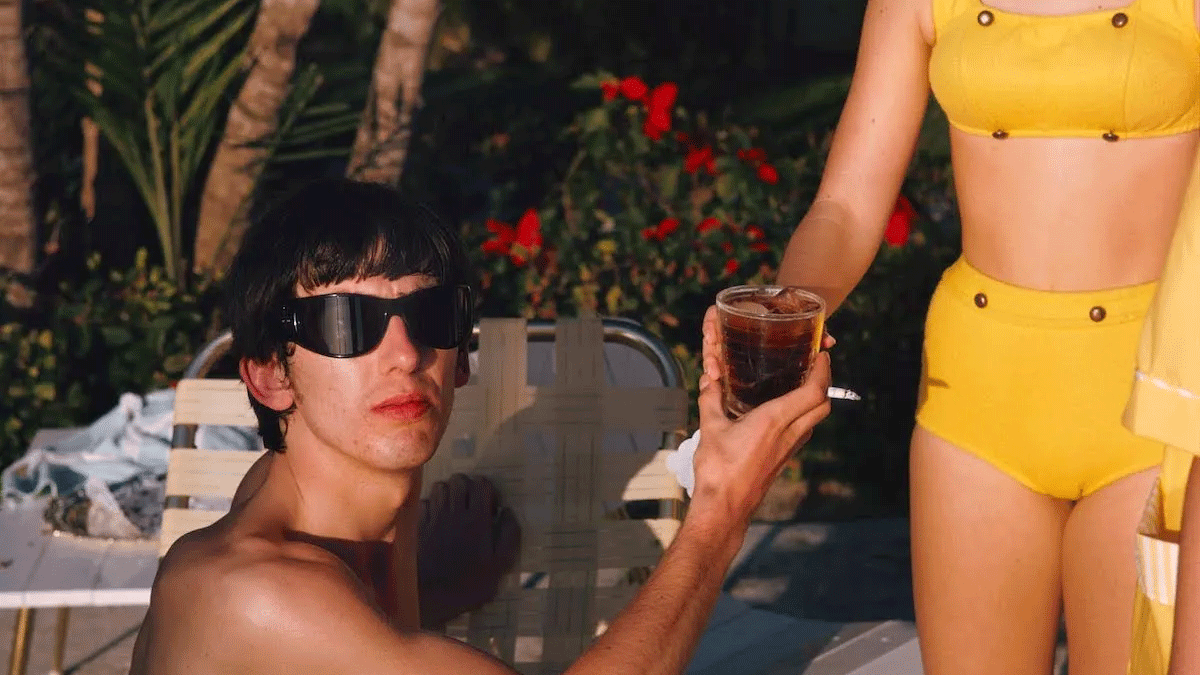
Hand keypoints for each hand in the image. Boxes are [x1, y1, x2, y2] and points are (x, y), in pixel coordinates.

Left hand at [417, 474, 520, 629]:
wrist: (430, 597)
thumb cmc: (469, 584)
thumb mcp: (500, 565)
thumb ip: (509, 535)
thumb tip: (508, 512)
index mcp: (477, 519)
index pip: (481, 484)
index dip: (489, 491)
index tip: (491, 508)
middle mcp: (454, 512)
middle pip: (459, 480)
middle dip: (468, 487)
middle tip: (473, 505)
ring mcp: (434, 517)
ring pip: (440, 487)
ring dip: (449, 493)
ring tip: (455, 510)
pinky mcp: (418, 526)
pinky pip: (425, 502)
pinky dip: (432, 506)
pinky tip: (437, 520)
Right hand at [689, 306, 832, 526]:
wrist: (725, 508)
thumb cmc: (718, 470)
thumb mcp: (710, 428)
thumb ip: (710, 399)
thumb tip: (708, 379)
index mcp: (774, 420)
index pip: (814, 392)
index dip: (823, 371)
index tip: (822, 355)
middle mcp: (788, 434)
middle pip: (823, 404)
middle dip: (825, 382)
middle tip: (815, 365)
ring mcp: (789, 449)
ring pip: (815, 419)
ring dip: (815, 400)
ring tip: (801, 383)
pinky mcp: (783, 459)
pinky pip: (803, 432)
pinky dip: (803, 416)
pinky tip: (784, 411)